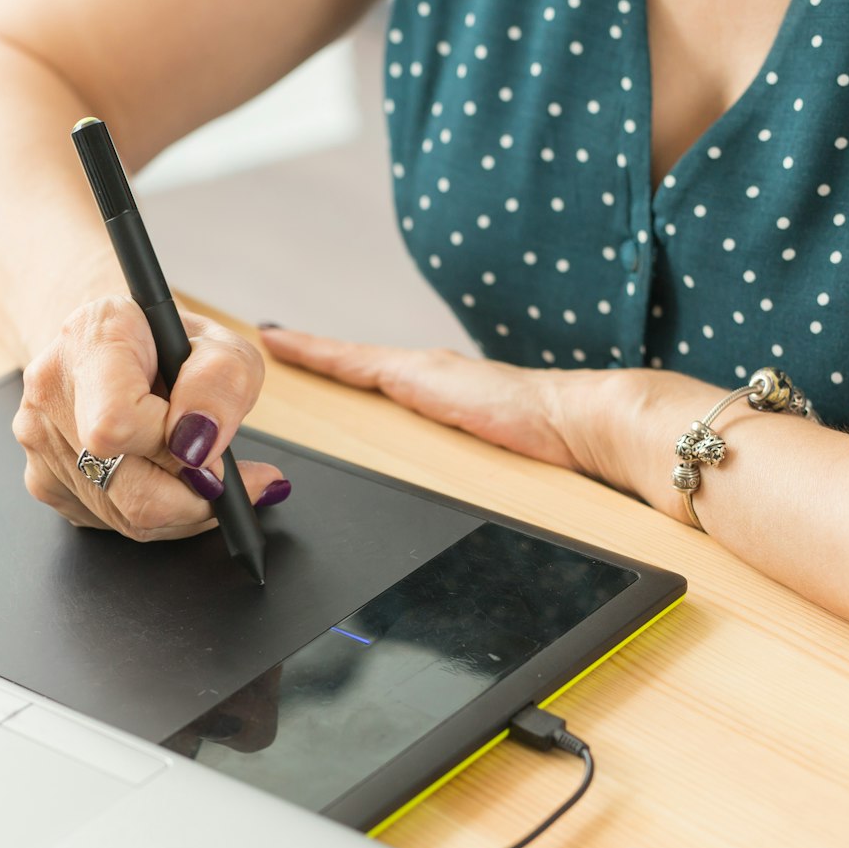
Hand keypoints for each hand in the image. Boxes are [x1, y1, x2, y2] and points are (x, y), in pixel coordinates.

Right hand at [16, 297, 289, 538]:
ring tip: (203, 473)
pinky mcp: (46, 482)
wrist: (109, 342)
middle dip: (196, 494)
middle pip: (131, 490)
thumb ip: (221, 385)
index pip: (117, 425)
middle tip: (225, 473)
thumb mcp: (218, 342)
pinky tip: (165, 477)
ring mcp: (40, 444)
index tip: (209, 446)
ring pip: (127, 518)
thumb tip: (200, 450)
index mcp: (90, 340)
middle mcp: (51, 393)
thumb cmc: (166, 339)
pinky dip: (155, 514)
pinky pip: (112, 523)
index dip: (175, 448)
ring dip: (182, 508)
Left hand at [259, 326, 676, 512]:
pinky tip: (279, 343)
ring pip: (348, 360)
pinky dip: (314, 351)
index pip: (384, 381)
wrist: (580, 423)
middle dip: (320, 359)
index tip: (312, 366)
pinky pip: (350, 360)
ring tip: (268, 342)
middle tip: (275, 348)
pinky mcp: (415, 373)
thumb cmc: (553, 450)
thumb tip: (453, 505)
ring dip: (310, 352)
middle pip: (359, 367)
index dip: (346, 372)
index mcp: (447, 397)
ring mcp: (421, 371)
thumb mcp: (495, 464)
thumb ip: (467, 467)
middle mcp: (430, 376)